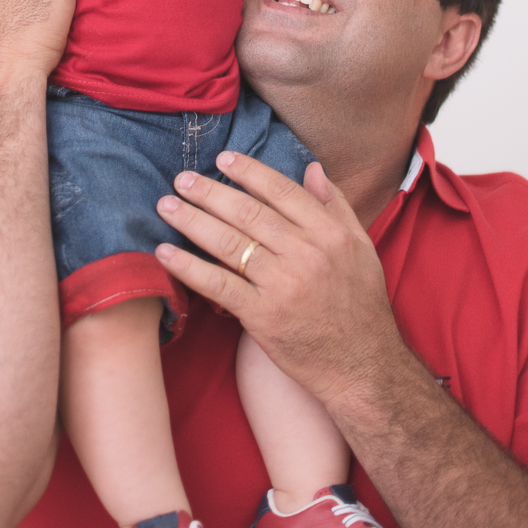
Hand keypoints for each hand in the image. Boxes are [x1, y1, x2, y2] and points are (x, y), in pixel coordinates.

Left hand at [154, 154, 403, 407]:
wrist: (362, 367)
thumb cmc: (361, 308)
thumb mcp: (361, 249)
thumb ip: (336, 206)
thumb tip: (312, 168)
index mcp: (331, 235)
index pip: (282, 191)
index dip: (249, 172)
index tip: (222, 160)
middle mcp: (307, 254)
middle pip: (248, 213)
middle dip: (210, 192)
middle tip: (182, 179)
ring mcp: (283, 285)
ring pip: (229, 243)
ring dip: (191, 221)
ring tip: (166, 206)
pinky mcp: (262, 316)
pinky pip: (217, 284)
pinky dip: (188, 267)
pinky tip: (164, 253)